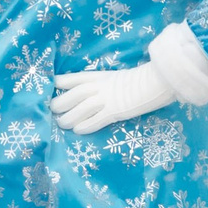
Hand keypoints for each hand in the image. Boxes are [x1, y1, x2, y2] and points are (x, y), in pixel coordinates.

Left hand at [50, 63, 182, 133]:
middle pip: (72, 96)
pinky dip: (84, 126)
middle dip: (60, 104)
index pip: (72, 79)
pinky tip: (77, 131)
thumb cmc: (140, 79)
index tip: (50, 88)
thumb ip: (103, 83)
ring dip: (68, 118)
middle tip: (52, 111)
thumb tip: (91, 92)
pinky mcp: (115, 111)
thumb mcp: (116, 76)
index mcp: (99, 76)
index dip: (59, 84)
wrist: (157, 80)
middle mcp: (99, 87)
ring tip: (62, 124)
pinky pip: (94, 121)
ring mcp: (107, 99)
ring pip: (79, 110)